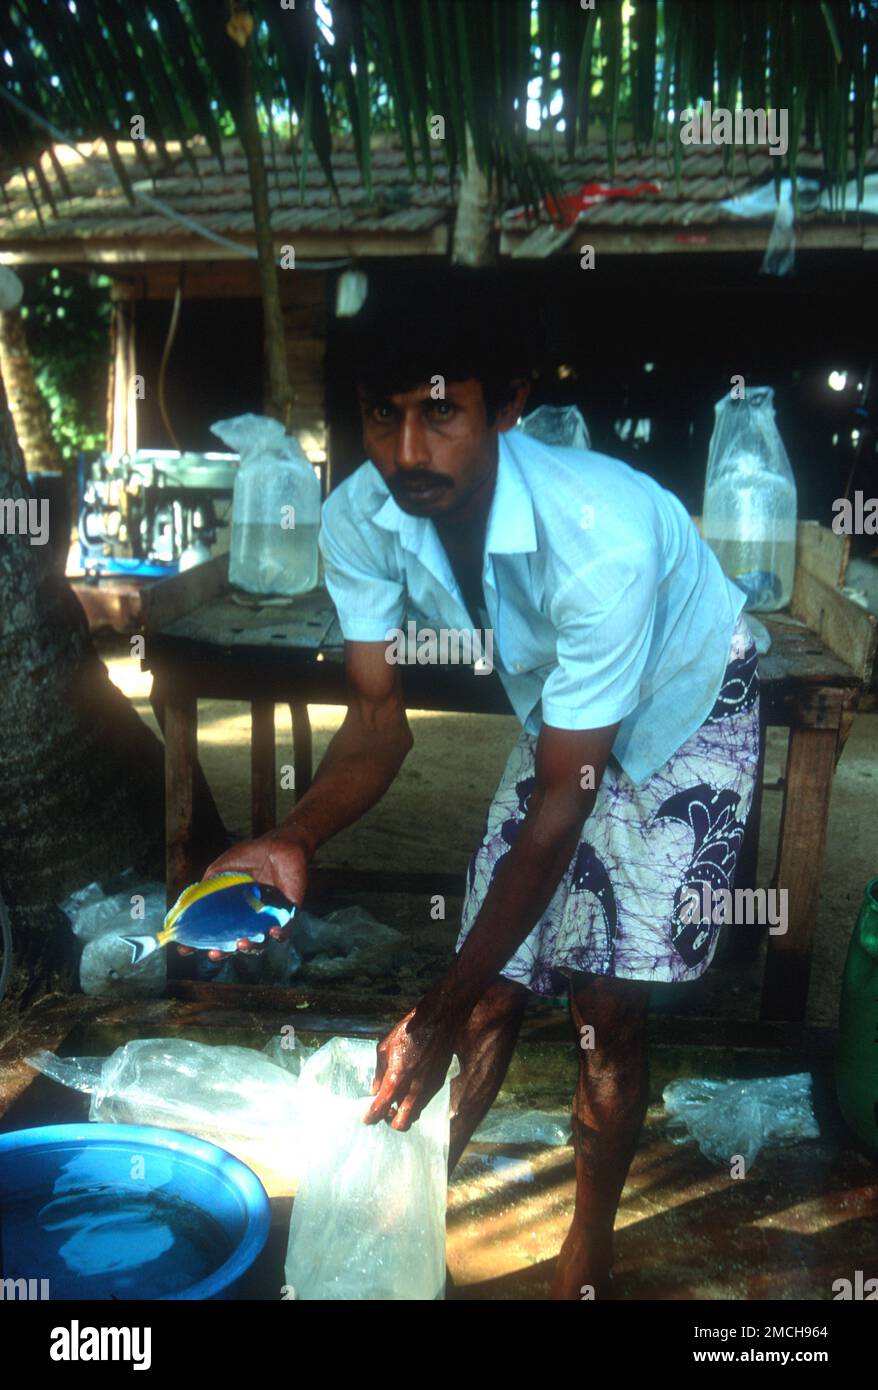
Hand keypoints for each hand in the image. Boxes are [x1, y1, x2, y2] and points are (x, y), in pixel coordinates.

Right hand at [178, 829, 308, 960]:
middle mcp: (249, 920)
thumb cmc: (248, 856)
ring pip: (259, 943)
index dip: (199, 944)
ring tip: (240, 943)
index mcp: (231, 912)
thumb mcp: (220, 870)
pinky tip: (271, 932)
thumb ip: (205, 888)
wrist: (278, 844)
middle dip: (223, 953)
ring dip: (249, 948)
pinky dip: (278, 935)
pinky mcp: (288, 913)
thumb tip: (184, 906)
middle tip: (213, 954)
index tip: (184, 949)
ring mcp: (268, 918)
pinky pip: (285, 931)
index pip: (214, 933)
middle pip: (235, 945)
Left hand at [363, 998, 456, 1131]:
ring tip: (396, 1099)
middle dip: (391, 1121)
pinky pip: (423, 1101)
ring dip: (403, 1112)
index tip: (367, 1118)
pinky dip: (414, 1100)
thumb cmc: (409, 1031)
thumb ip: (379, 1072)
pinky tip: (409, 1087)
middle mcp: (413, 1087)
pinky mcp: (437, 1084)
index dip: (371, 1117)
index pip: (381, 1107)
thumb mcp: (385, 1047)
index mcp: (397, 1077)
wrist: (437, 1022)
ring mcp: (428, 1088)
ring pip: (414, 1114)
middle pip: (402, 1123)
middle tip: (385, 1111)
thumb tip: (375, 1089)